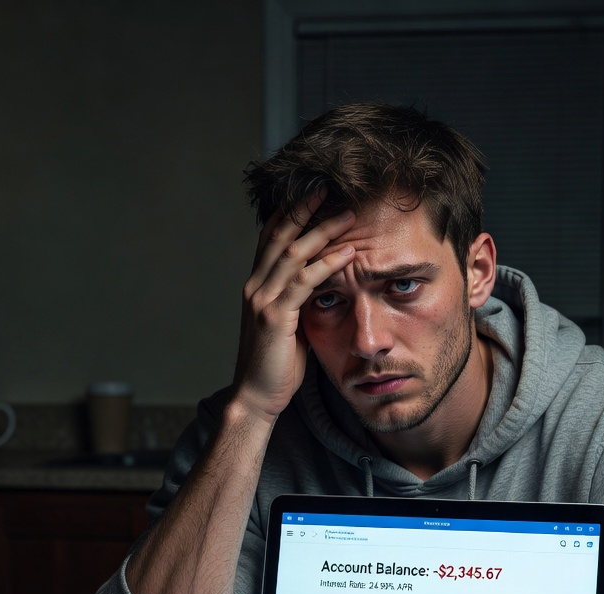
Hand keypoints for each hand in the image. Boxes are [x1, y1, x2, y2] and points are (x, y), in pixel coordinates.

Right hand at [235, 194, 355, 419]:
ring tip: (348, 214)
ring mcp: (262, 300)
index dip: (290, 211)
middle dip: (305, 208)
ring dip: (322, 230)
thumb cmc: (276, 364)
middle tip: (330, 186)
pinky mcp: (275, 318)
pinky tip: (347, 253)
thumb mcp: (289, 324)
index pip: (270, 236)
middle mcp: (255, 286)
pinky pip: (303, 282)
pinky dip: (327, 264)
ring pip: (292, 253)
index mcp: (256, 285)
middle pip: (280, 234)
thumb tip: (323, 285)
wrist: (256, 396)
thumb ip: (299, 300)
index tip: (314, 191)